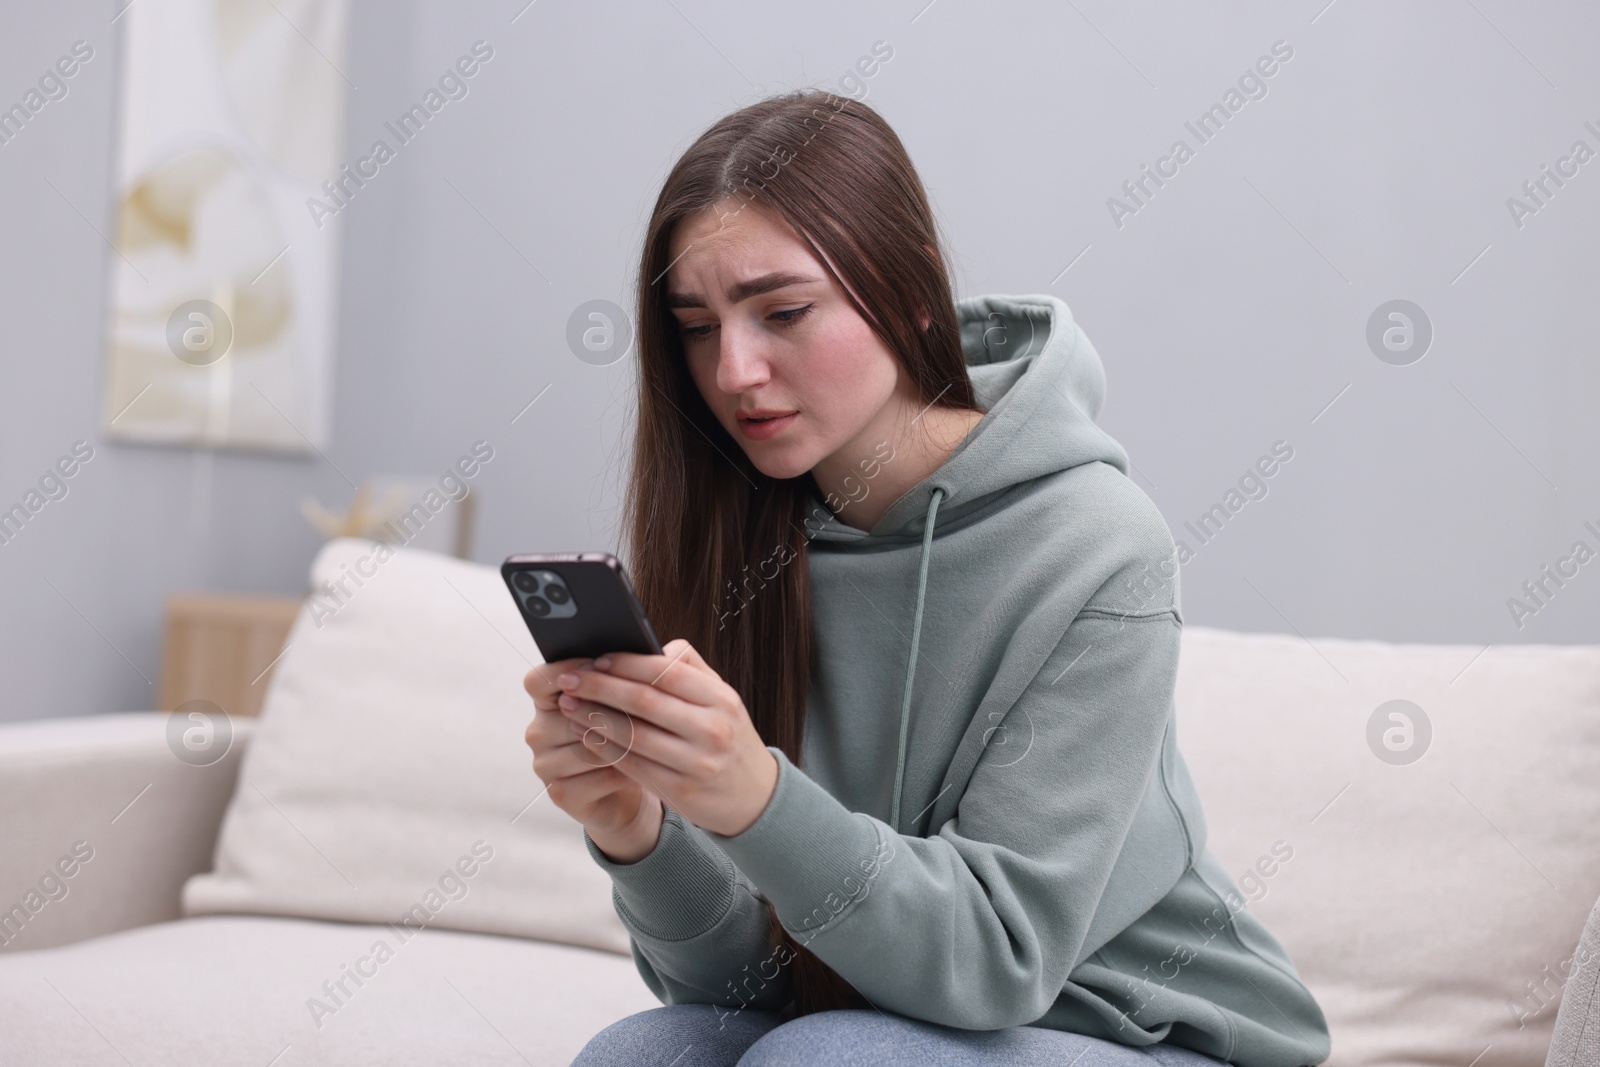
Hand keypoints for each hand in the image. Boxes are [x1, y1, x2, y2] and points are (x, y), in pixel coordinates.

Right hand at [524, 657, 663, 862]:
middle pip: (567, 713)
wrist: (633, 784)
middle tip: (646, 707)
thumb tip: (665, 651)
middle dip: (610, 709)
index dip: (566, 671)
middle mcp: (539, 730)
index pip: (538, 680)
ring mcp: (545, 764)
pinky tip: (644, 767)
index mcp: (548, 700)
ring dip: (622, 742)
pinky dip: (624, 771)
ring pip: (585, 745)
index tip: (600, 666)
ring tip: (652, 738)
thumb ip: (634, 673)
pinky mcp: (560, 793)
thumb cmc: (631, 733)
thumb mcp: (629, 700)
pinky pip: (595, 776)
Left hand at [553, 639, 777, 837]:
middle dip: (600, 687)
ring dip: (595, 718)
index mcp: (720, 698)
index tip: (595, 659)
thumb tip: (650, 644)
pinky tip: (587, 736)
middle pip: (644, 700)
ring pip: (634, 735)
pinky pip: (634, 765)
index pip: (665, 671)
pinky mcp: (681, 791)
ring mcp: (697, 762)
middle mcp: (712, 729)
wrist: (755, 797)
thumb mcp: (723, 699)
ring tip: (569, 707)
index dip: (625, 663)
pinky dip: (606, 749)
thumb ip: (690, 669)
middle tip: (569, 679)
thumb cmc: (729, 738)